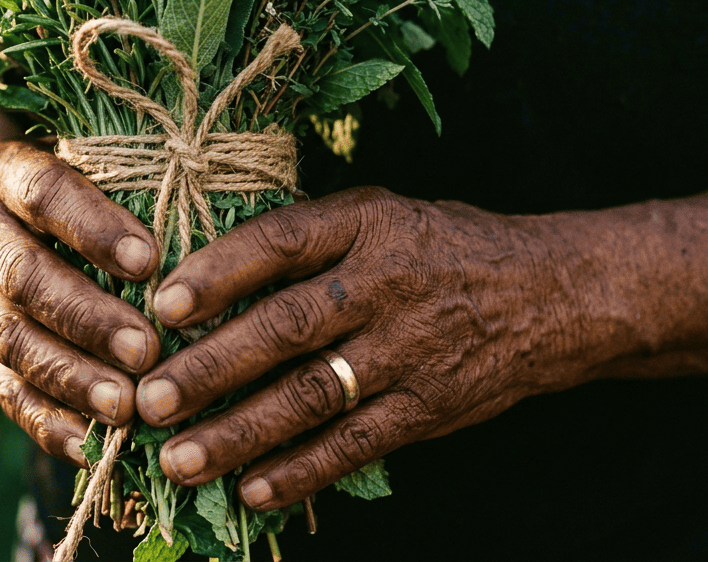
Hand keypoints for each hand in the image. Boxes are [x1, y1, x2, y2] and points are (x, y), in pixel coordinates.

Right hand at [0, 109, 161, 466]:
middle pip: (26, 278)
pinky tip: (91, 445)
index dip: (93, 229)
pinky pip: (7, 390)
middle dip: (88, 318)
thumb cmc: (64, 183)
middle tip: (147, 348)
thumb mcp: (78, 158)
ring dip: (71, 377)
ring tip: (126, 406)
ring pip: (13, 341)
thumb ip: (125, 178)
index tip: (149, 261)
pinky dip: (47, 423)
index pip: (44, 195)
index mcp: (5, 175)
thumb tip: (208, 213)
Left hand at [134, 181, 707, 510]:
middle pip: (288, 327)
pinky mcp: (431, 408)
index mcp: (369, 225)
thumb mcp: (383, 215)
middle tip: (150, 399)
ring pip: (314, 396)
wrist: (557, 294)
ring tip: (180, 460)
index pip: (284, 242)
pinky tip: (254, 491)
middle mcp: (386, 284)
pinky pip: (359, 445)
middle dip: (213, 367)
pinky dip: (305, 471)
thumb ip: (310, 237)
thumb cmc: (445, 247)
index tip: (163, 303)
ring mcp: (411, 351)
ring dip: (242, 433)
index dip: (221, 271)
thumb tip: (206, 269)